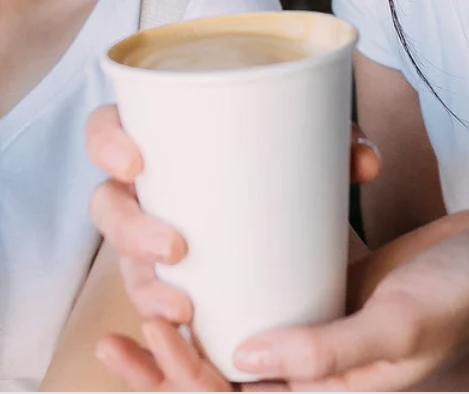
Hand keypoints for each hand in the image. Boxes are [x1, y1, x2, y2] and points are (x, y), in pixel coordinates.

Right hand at [83, 104, 382, 388]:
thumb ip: (340, 147)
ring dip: (146, 291)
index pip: (106, 132)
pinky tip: (181, 337)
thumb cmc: (288, 169)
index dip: (105, 143)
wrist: (301, 221)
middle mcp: (146, 195)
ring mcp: (153, 245)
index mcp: (160, 144)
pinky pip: (155, 311)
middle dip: (129, 230)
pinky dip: (159, 331)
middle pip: (109, 207)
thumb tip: (363, 160)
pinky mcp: (177, 288)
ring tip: (183, 309)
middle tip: (173, 247)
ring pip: (128, 268)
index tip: (136, 159)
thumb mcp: (313, 152)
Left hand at [99, 210, 468, 390]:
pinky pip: (260, 285)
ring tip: (140, 297)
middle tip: (115, 335)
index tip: (151, 328)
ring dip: (184, 322)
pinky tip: (193, 247)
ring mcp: (309, 322)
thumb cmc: (461, 297)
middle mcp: (307, 364)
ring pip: (230, 329)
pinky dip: (227, 277)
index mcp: (320, 389)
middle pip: (214, 372)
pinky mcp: (317, 282)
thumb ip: (328, 352)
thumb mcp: (398, 329)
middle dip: (160, 364)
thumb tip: (245, 359)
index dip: (177, 377)